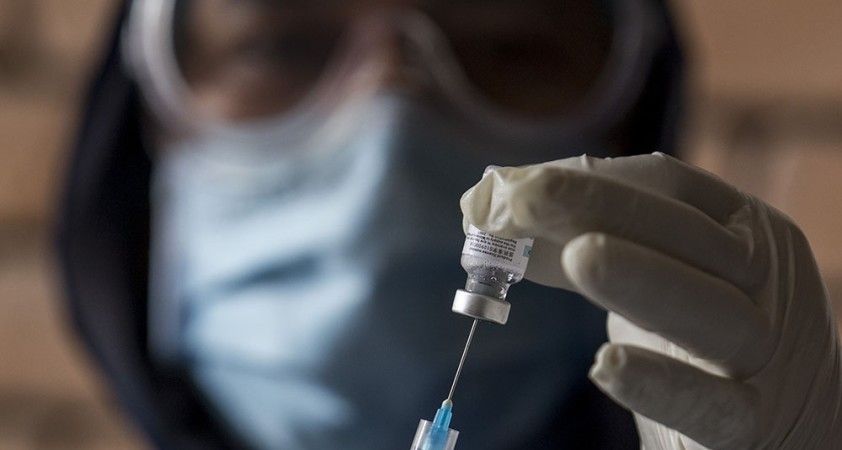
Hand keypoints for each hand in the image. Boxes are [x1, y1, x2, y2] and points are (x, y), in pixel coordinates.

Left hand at [460, 153, 841, 448]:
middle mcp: (767, 281)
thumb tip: (489, 205)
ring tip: (578, 256)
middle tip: (524, 198)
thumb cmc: (700, 342)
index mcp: (743, 232)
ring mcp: (768, 355)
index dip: (593, 180)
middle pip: (694, 237)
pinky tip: (605, 366)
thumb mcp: (653, 276)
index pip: (671, 187)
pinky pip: (716, 407)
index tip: (518, 184)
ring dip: (644, 278)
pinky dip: (664, 385)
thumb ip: (584, 241)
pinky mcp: (758, 425)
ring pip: (717, 313)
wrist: (783, 426)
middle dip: (607, 208)